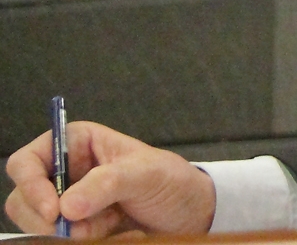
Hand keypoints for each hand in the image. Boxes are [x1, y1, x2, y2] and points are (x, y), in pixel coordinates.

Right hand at [6, 122, 214, 236]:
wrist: (190, 214)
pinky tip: (116, 234)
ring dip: (73, 234)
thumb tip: (67, 206)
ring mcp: (67, 204)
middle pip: (23, 201)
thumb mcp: (146, 173)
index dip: (31, 187)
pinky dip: (84, 242)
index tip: (54, 212)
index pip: (25, 162)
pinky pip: (61, 241)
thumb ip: (107, 183)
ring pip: (40, 226)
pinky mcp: (75, 229)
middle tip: (82, 229)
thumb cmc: (171, 181)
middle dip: (49, 220)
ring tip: (112, 226)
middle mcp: (64, 173)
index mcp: (75, 143)